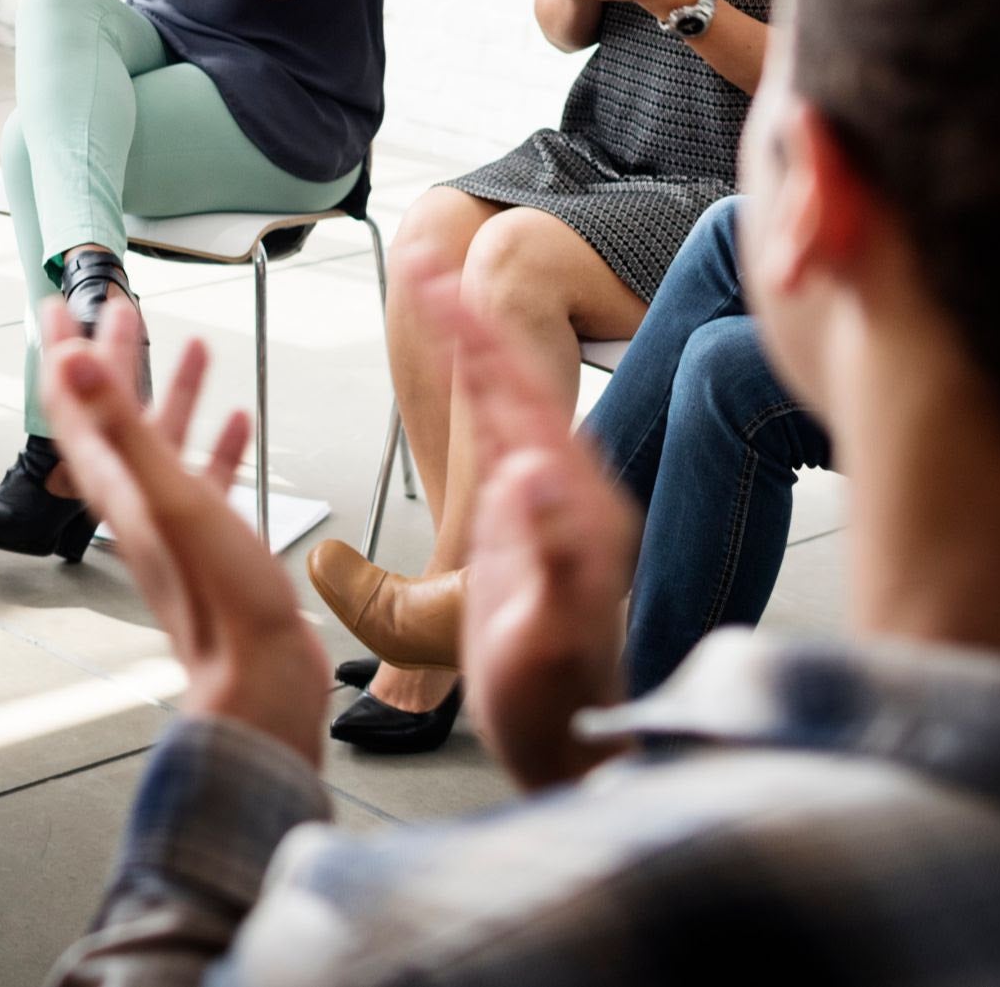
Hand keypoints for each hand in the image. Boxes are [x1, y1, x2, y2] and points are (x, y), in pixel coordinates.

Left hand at [34, 297, 331, 771]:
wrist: (261, 678)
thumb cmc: (218, 596)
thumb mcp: (168, 496)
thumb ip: (123, 427)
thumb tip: (74, 359)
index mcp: (114, 486)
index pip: (71, 402)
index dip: (63, 350)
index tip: (57, 302)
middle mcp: (134, 500)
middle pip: (112, 413)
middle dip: (114, 355)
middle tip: (120, 305)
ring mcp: (171, 522)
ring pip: (162, 441)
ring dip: (172, 391)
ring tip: (195, 344)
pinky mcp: (210, 542)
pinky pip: (206, 479)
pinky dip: (218, 444)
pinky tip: (240, 422)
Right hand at [420, 268, 635, 789]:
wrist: (567, 740)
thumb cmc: (556, 700)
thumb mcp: (547, 635)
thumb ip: (552, 553)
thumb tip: (531, 469)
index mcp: (576, 507)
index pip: (522, 400)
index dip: (480, 340)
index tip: (444, 288)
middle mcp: (569, 492)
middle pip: (513, 382)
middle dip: (468, 316)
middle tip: (423, 258)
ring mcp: (548, 504)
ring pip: (505, 400)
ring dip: (468, 342)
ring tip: (430, 288)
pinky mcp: (526, 521)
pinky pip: (496, 436)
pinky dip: (471, 389)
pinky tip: (455, 370)